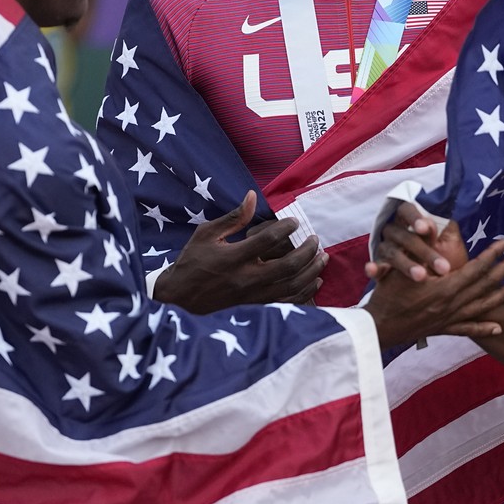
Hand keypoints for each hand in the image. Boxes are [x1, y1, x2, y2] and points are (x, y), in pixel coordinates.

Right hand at [152, 191, 325, 312]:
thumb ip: (233, 218)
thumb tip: (252, 197)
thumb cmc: (193, 262)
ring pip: (292, 285)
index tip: (294, 221)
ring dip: (312, 271)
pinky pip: (288, 301)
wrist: (181, 298)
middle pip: (288, 266)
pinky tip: (315, 281)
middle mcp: (246, 278)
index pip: (268, 240)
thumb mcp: (206, 234)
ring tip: (322, 257)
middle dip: (307, 251)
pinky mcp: (257, 307)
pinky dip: (306, 292)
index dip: (285, 228)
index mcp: (233, 258)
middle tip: (315, 239)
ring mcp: (253, 296)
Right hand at [365, 202, 458, 282]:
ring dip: (406, 264)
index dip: (414, 218)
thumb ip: (442, 231)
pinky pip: (376, 268)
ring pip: (391, 252)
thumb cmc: (447, 258)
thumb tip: (430, 223)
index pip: (407, 211)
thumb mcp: (450, 243)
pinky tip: (372, 270)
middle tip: (441, 266)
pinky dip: (374, 268)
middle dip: (421, 250)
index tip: (424, 229)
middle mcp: (395, 233)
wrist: (440, 287)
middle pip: (402, 235)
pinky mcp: (381, 268)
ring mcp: (386, 250)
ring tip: (421, 276)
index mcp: (411, 221)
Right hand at [366, 225, 503, 348]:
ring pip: (482, 306)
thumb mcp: (402, 270)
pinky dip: (483, 328)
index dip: (491, 255)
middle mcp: (452, 304)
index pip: (475, 269)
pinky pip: (467, 329)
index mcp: (444, 288)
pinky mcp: (443, 329)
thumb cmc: (387, 296)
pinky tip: (498, 327)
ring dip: (503, 295)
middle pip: (484, 285)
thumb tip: (429, 229)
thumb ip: (419, 252)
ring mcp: (449, 318)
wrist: (377, 329)